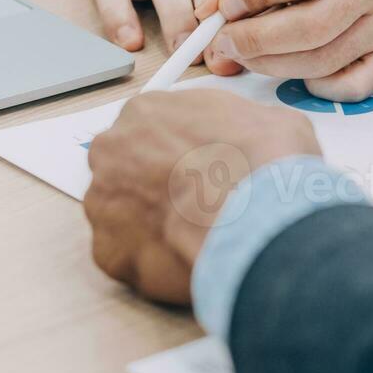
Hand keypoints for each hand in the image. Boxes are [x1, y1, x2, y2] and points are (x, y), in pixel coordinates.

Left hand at [84, 91, 320, 303]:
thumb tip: (251, 137)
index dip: (177, 152)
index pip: (149, 129)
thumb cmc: (264, 164)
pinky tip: (183, 257)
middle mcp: (113, 150)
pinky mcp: (108, 250)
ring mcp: (104, 202)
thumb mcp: (268, 119)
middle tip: (194, 202)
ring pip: (122, 214)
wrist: (258, 219)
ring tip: (193, 233)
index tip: (195, 168)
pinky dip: (150, 260)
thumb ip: (237, 123)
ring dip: (152, 223)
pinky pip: (125, 256)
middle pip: (126, 169)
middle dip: (156, 186)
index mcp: (145, 111)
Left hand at [186, 0, 372, 100]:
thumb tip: (206, 7)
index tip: (224, 7)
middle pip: (312, 26)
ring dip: (272, 65)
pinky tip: (291, 67)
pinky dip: (314, 87)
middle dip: (256, 41)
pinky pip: (352, 87)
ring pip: (324, 59)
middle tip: (223, 43)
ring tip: (244, 53)